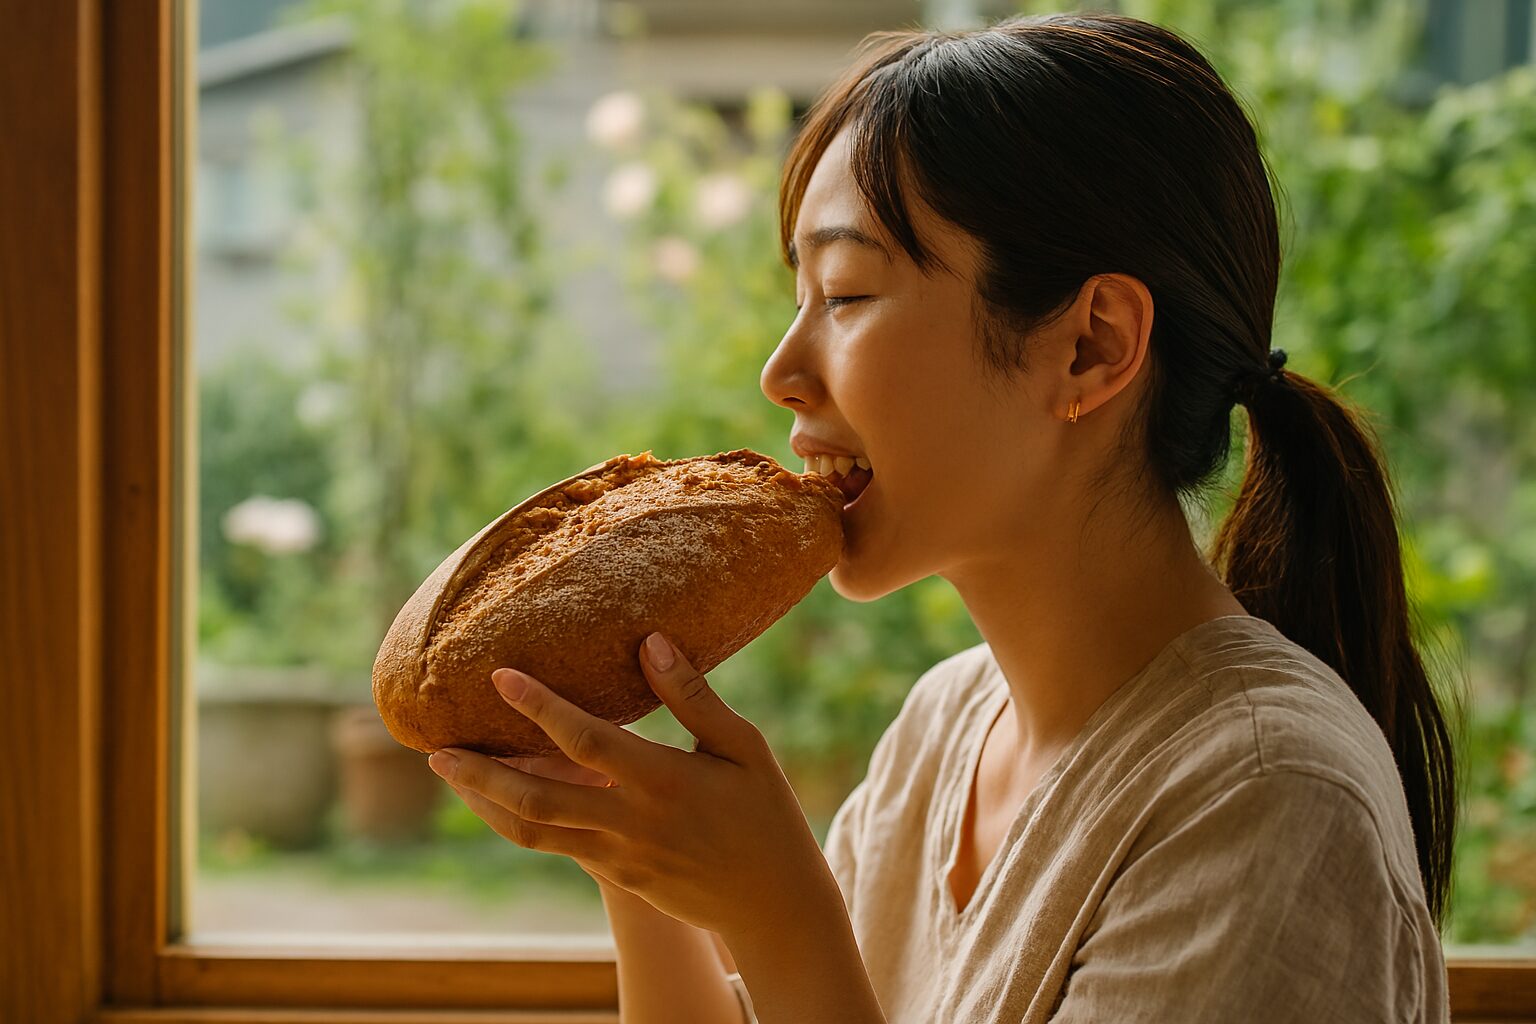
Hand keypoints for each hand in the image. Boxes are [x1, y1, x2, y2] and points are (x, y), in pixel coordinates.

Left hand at [426, 632, 838, 943]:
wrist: (773, 905)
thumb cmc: (766, 813)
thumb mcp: (743, 747)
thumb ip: (693, 697)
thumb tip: (651, 641)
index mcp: (665, 781)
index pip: (587, 740)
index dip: (538, 707)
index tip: (499, 676)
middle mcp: (632, 823)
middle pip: (536, 799)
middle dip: (480, 773)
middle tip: (435, 747)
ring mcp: (619, 857)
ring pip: (534, 830)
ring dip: (485, 802)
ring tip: (450, 771)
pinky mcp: (617, 877)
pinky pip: (556, 844)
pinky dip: (521, 818)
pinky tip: (501, 795)